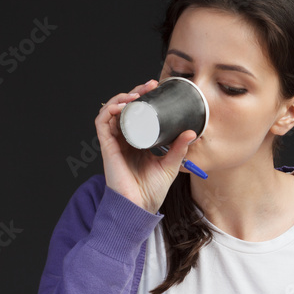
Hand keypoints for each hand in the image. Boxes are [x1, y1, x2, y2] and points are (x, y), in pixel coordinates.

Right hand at [96, 79, 197, 212]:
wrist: (140, 207)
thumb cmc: (152, 190)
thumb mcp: (171, 165)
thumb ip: (179, 149)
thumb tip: (191, 132)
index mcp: (138, 141)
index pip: (138, 113)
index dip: (144, 99)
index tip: (156, 88)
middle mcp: (124, 139)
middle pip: (125, 109)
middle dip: (135, 93)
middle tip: (149, 86)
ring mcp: (114, 143)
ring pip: (111, 112)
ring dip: (121, 98)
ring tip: (136, 94)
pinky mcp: (107, 148)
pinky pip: (102, 124)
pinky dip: (109, 111)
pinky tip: (120, 106)